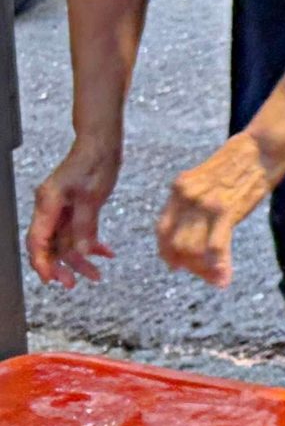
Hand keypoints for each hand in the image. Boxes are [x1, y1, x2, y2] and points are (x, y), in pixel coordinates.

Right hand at [28, 137, 119, 285]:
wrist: (102, 143)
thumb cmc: (95, 163)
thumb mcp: (92, 197)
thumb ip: (84, 227)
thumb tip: (80, 253)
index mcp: (48, 204)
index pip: (37, 241)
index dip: (43, 263)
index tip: (52, 280)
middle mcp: (50, 209)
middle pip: (50, 245)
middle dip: (62, 266)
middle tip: (75, 283)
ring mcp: (62, 209)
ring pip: (65, 242)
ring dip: (80, 258)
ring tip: (96, 274)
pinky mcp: (75, 208)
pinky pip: (78, 232)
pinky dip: (90, 243)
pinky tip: (105, 253)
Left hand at [156, 132, 284, 287]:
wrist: (263, 144)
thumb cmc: (242, 157)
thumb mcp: (206, 176)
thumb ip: (197, 198)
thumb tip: (196, 223)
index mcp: (179, 188)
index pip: (163, 230)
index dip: (168, 253)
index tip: (177, 266)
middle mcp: (186, 197)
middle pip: (176, 244)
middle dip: (189, 265)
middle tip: (205, 275)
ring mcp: (205, 204)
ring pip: (192, 250)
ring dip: (203, 270)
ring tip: (216, 278)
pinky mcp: (226, 210)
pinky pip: (216, 247)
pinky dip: (219, 267)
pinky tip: (225, 278)